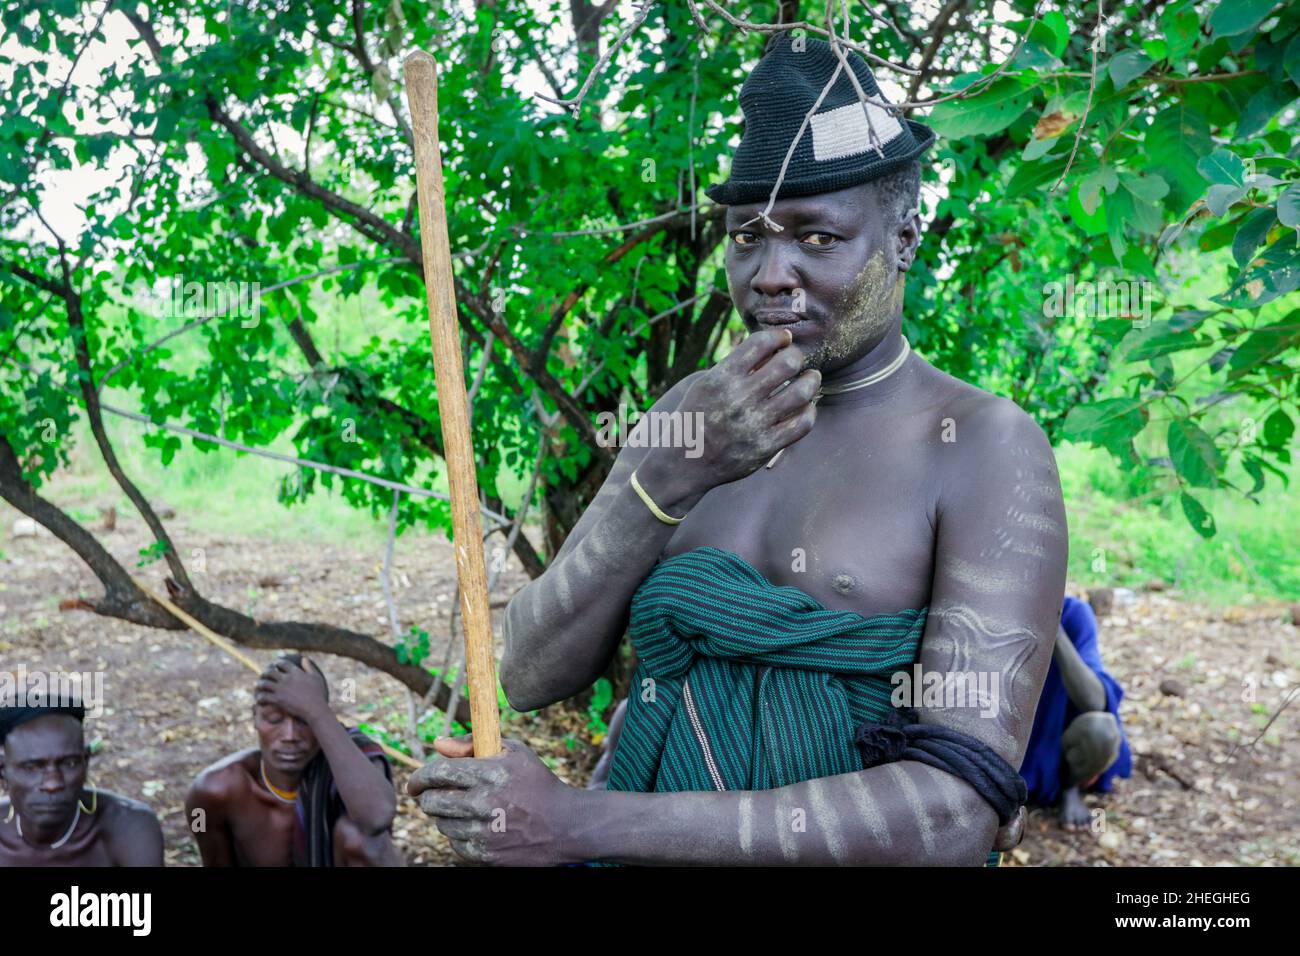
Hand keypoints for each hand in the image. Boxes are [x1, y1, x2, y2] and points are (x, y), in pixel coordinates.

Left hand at [254, 658, 329, 722]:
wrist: (315, 709)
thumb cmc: (318, 694)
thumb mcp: (316, 678)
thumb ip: (309, 667)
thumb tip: (303, 658)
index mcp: (295, 672)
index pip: (282, 663)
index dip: (277, 663)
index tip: (275, 665)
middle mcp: (286, 679)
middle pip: (270, 672)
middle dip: (265, 672)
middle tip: (264, 675)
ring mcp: (281, 689)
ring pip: (264, 683)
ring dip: (259, 684)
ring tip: (258, 685)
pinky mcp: (277, 700)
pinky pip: (264, 696)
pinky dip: (260, 697)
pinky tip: (260, 698)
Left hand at [406, 736, 580, 865]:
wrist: (566, 825)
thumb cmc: (537, 783)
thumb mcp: (515, 752)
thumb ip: (473, 743)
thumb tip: (437, 743)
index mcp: (493, 773)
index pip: (440, 773)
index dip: (420, 777)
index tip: (415, 782)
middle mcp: (486, 803)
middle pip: (433, 802)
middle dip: (427, 797)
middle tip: (433, 796)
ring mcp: (486, 833)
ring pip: (441, 824)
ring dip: (445, 816)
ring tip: (464, 809)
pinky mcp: (487, 856)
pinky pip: (454, 844)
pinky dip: (459, 835)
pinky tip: (476, 826)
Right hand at [641, 327, 819, 501]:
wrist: (683, 462)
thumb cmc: (697, 417)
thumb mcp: (706, 385)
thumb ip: (736, 367)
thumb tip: (772, 347)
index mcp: (722, 378)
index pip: (761, 342)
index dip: (779, 336)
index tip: (784, 339)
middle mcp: (739, 398)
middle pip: (787, 363)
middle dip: (797, 356)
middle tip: (796, 360)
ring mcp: (754, 424)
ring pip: (801, 392)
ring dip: (811, 381)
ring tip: (811, 379)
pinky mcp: (765, 447)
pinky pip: (802, 424)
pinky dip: (809, 411)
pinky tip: (805, 407)